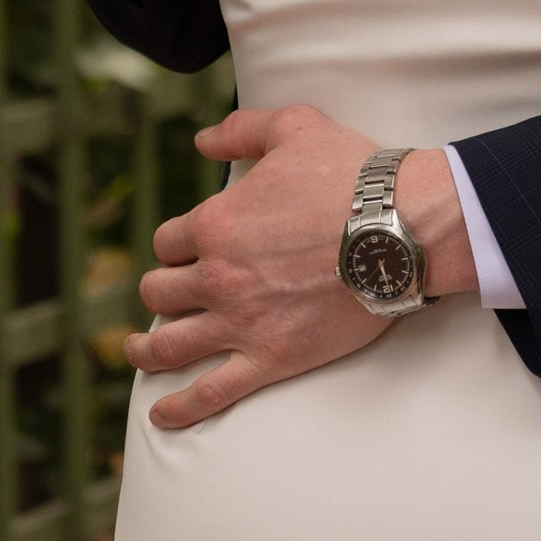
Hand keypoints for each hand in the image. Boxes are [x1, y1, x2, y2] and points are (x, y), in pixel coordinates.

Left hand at [127, 107, 476, 428]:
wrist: (401, 227)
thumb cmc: (351, 174)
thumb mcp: (294, 127)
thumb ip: (241, 130)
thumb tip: (202, 140)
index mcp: (217, 224)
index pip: (170, 241)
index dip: (177, 244)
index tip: (189, 249)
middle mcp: (218, 276)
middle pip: (161, 292)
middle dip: (162, 290)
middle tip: (172, 295)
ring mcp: (242, 322)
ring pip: (171, 344)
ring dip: (146, 348)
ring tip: (139, 350)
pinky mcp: (272, 358)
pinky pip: (213, 392)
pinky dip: (181, 407)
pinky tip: (163, 413)